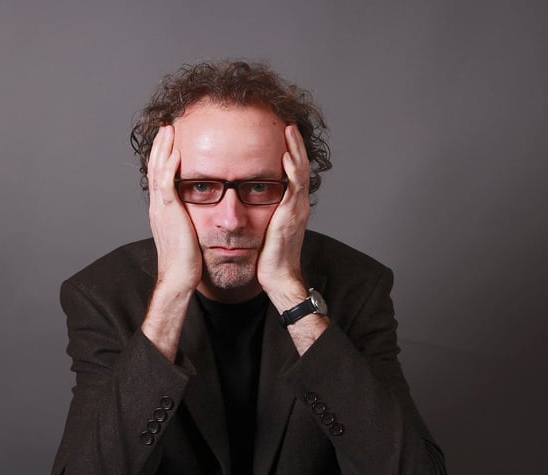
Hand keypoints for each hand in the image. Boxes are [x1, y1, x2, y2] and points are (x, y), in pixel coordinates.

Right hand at [147, 125, 201, 294]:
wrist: (179, 278)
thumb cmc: (186, 263)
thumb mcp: (187, 236)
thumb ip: (188, 222)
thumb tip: (198, 216)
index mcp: (162, 212)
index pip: (159, 179)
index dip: (162, 159)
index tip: (169, 143)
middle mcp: (158, 208)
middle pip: (155, 169)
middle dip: (160, 147)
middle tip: (167, 127)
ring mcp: (161, 210)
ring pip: (158, 171)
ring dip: (163, 149)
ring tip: (169, 130)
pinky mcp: (169, 214)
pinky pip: (166, 184)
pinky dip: (169, 167)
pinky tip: (176, 152)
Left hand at [256, 124, 310, 303]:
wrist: (278, 277)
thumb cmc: (269, 258)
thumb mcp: (265, 229)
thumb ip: (262, 214)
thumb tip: (247, 203)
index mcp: (292, 207)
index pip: (294, 173)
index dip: (291, 154)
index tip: (283, 136)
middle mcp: (298, 205)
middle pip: (301, 166)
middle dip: (295, 145)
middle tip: (289, 124)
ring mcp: (297, 209)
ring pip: (301, 172)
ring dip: (295, 149)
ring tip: (289, 130)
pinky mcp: (291, 216)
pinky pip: (294, 187)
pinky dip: (292, 169)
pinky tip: (286, 156)